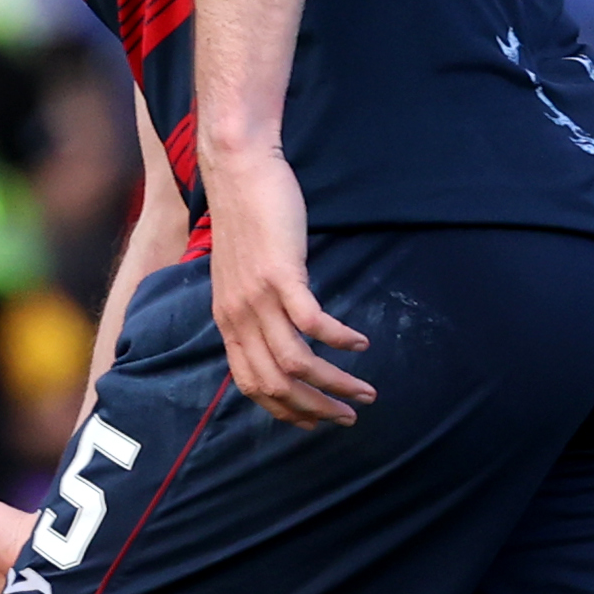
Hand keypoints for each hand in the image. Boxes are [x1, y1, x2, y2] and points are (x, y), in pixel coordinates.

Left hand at [199, 140, 371, 428]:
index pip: (251, 385)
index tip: (315, 422)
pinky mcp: (281, 274)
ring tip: (366, 391)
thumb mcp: (241, 273)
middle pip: (276, 384)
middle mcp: (238, 316)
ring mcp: (258, 297)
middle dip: (316, 409)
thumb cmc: (246, 216)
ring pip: (296, 362)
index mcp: (227, 320)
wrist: (238, 171)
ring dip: (335, 384)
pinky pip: (313, 323)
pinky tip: (362, 343)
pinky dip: (340, 340)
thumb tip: (277, 330)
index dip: (285, 411)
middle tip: (350, 417)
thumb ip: (254, 305)